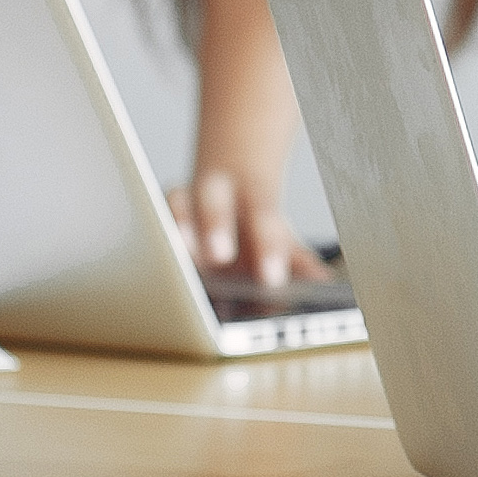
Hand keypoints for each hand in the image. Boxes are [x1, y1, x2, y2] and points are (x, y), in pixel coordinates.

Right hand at [170, 169, 324, 284]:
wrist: (229, 192)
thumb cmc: (255, 230)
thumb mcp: (282, 243)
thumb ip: (301, 262)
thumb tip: (324, 284)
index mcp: (255, 198)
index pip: (264, 216)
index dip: (268, 246)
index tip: (273, 278)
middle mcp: (218, 193)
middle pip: (216, 200)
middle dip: (216, 224)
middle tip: (221, 255)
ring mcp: (187, 200)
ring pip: (178, 202)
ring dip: (179, 227)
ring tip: (182, 256)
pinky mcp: (161, 212)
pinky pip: (153, 214)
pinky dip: (157, 234)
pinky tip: (157, 260)